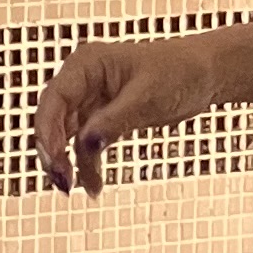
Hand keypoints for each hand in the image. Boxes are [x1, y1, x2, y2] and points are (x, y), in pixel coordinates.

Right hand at [34, 33, 225, 194]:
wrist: (205, 75)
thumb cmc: (179, 72)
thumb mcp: (146, 98)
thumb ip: (113, 121)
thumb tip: (86, 145)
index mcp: (85, 65)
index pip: (54, 98)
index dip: (48, 129)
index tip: (54, 157)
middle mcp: (81, 81)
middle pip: (53, 118)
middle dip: (53, 150)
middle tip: (61, 180)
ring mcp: (90, 100)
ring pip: (65, 135)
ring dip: (67, 161)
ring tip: (71, 188)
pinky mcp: (102, 118)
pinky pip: (86, 144)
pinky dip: (88, 164)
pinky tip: (93, 186)